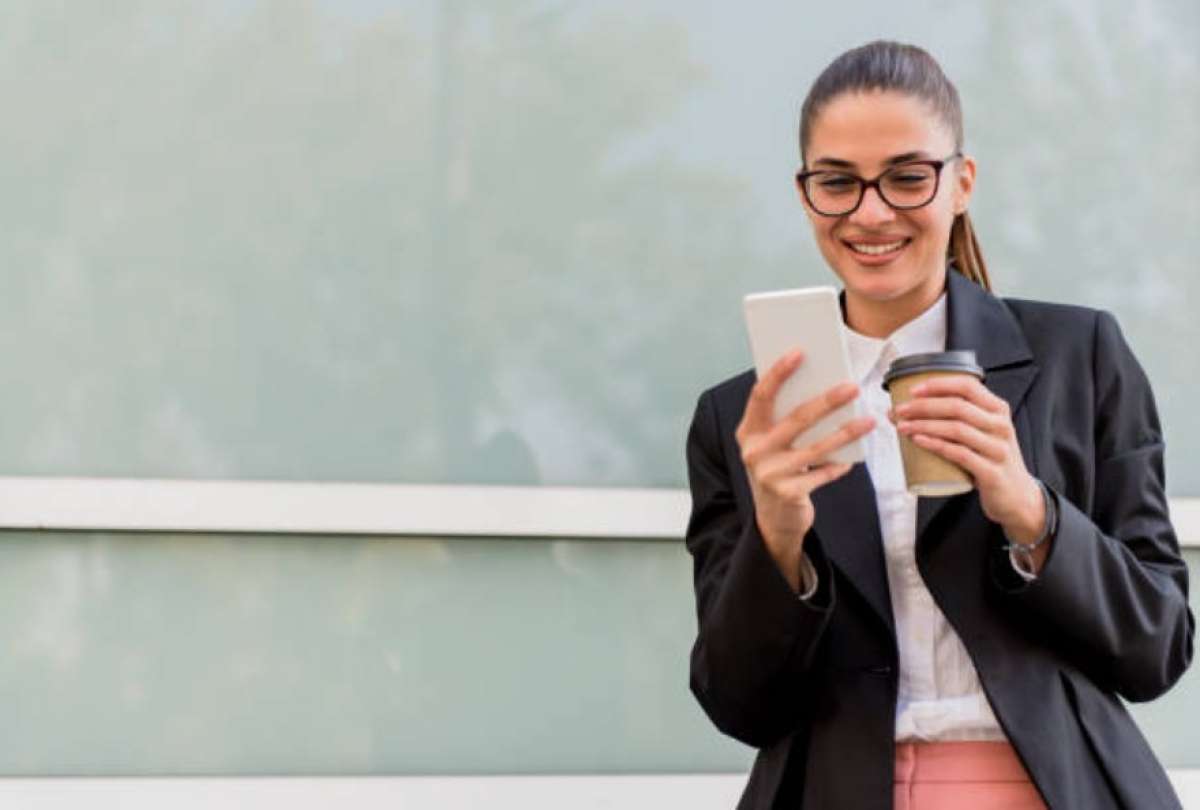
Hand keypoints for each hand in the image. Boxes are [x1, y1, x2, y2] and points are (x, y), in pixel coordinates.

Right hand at [735, 350, 875, 590]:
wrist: (773, 519)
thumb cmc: (777, 469)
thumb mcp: (771, 444)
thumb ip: (784, 420)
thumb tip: (820, 385)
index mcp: (747, 432)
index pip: (761, 395)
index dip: (778, 372)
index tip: (799, 352)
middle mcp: (754, 451)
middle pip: (796, 419)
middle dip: (827, 401)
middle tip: (852, 386)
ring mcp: (770, 474)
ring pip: (816, 447)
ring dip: (846, 432)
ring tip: (868, 421)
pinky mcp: (788, 493)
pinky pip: (823, 473)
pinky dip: (840, 465)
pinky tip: (852, 460)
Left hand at [890, 376, 1046, 560]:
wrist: (1016, 496)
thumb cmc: (990, 459)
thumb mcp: (982, 432)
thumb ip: (957, 418)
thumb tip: (910, 407)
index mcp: (998, 410)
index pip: (968, 386)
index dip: (939, 384)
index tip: (913, 390)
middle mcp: (1001, 426)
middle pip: (957, 407)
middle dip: (923, 406)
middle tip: (899, 410)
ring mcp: (998, 449)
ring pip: (956, 429)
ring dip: (924, 425)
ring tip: (902, 426)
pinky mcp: (992, 472)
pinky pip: (960, 454)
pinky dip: (936, 445)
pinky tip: (919, 440)